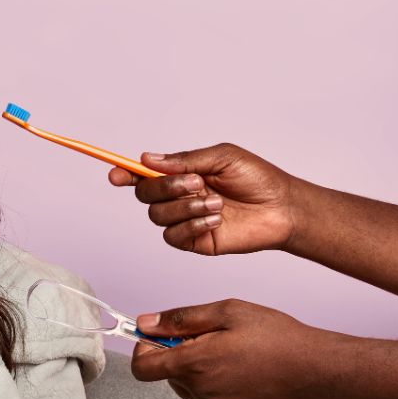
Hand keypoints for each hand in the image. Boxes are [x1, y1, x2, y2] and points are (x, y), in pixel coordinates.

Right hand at [108, 143, 296, 255]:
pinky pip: (173, 236)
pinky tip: (215, 220)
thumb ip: (184, 159)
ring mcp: (184, 220)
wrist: (282, 209)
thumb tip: (148, 159)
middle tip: (195, 182)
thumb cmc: (258, 179)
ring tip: (216, 203)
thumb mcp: (222, 157)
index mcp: (182, 174)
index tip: (116, 174)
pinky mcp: (193, 241)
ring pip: (157, 216)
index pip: (144, 174)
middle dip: (165, 188)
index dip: (125, 174)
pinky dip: (192, 225)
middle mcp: (178, 197)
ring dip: (185, 207)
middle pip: (145, 194)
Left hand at [129, 299, 326, 398]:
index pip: (142, 368)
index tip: (159, 335)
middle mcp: (201, 392)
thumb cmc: (276, 336)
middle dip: (177, 354)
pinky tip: (241, 370)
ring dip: (196, 370)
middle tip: (210, 337)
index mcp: (195, 364)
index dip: (144, 349)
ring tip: (230, 353)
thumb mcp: (227, 312)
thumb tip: (145, 323)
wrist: (317, 370)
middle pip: (166, 375)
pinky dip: (214, 384)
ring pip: (187, 387)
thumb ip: (181, 319)